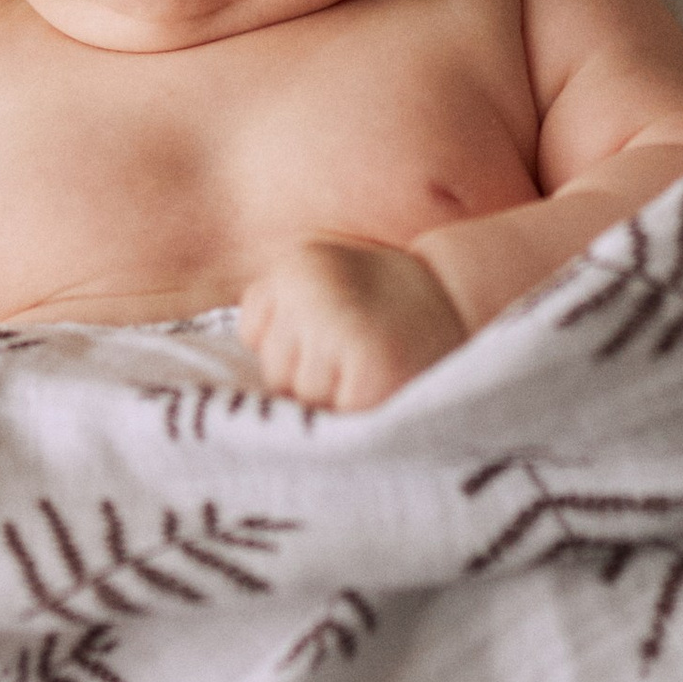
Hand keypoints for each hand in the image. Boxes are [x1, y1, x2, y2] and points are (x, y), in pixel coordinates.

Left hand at [239, 235, 466, 413]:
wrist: (461, 299)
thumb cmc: (387, 302)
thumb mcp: (326, 279)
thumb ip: (280, 307)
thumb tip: (221, 382)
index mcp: (295, 265)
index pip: (254, 333)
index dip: (292, 343)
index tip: (334, 326)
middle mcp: (309, 291)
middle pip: (274, 369)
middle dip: (309, 372)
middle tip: (357, 348)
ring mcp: (336, 330)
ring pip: (302, 396)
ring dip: (333, 394)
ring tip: (371, 364)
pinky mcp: (367, 372)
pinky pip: (332, 416)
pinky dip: (354, 410)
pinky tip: (380, 382)